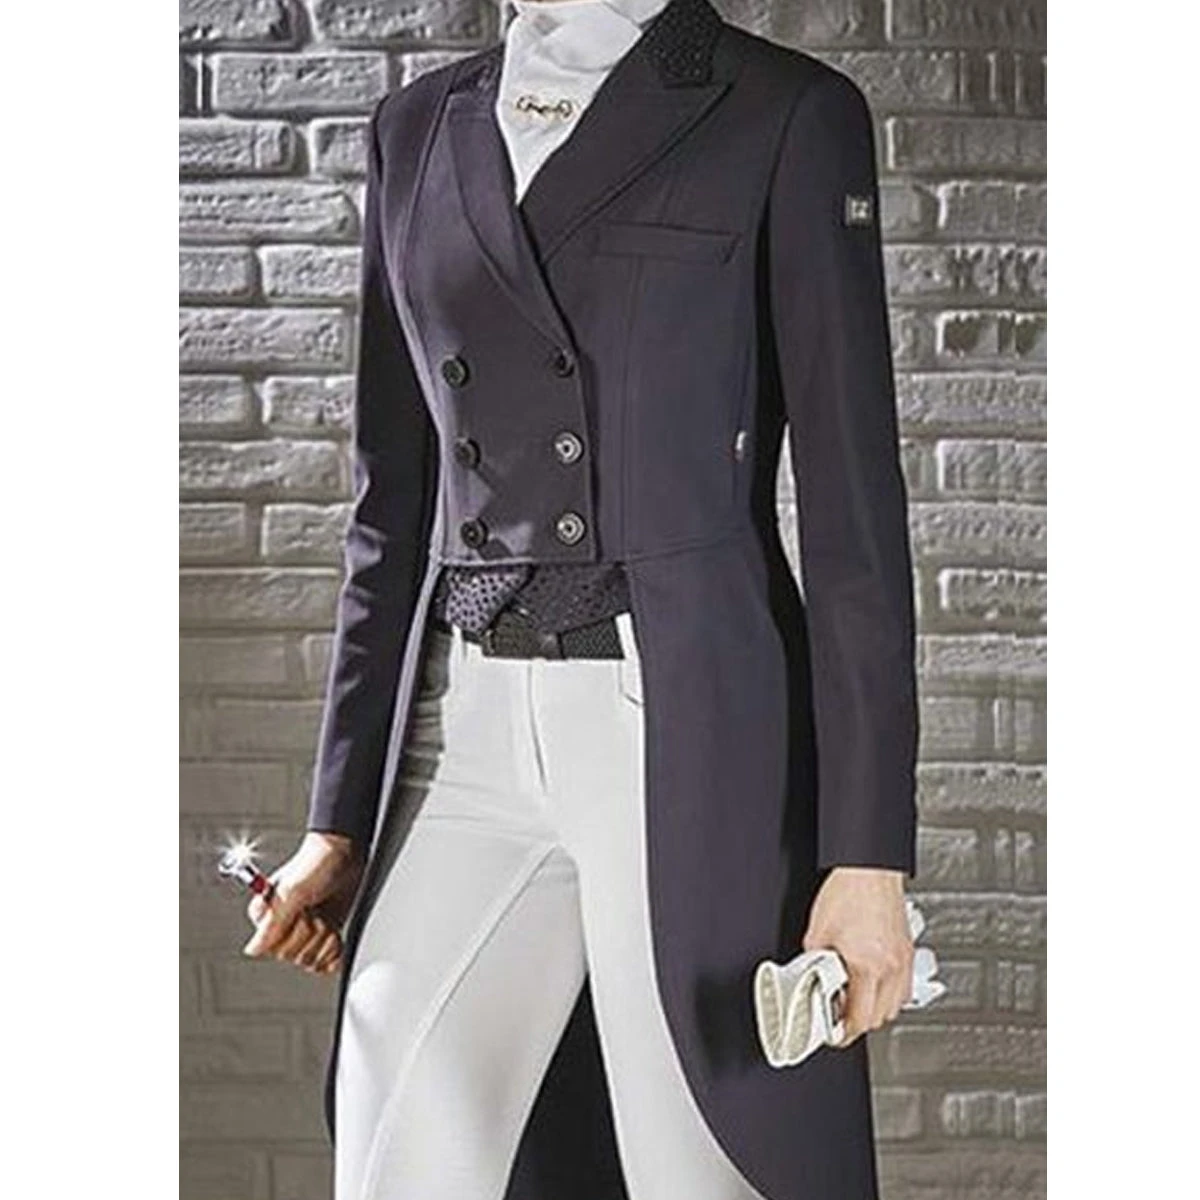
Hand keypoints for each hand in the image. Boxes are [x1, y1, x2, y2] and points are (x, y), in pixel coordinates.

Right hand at [242, 831, 363, 974]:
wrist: (346, 853)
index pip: (274, 949)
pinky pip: (325, 963)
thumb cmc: (316, 864)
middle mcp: (281, 927)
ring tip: (327, 915)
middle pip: (294, 956)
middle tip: (316, 909)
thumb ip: (273, 924)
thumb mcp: (293, 892)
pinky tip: (336, 936)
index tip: (303, 911)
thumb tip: (253, 949)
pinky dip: (334, 953)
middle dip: (312, 933)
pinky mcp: (323, 935)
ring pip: (310, 960)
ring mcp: (304, 932)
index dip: (294, 932)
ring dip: (326, 939)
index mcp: (265, 916)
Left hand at [801, 866, 912, 1045]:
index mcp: (867, 965)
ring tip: (856, 998)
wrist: (868, 868)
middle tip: (839, 1013)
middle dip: (858, 1021)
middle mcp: (890, 967)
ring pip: (896, 1006)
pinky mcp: (908, 950)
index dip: (843, 1032)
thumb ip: (814, 963)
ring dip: (876, 1008)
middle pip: (880, 1018)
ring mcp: (903, 959)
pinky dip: (890, 993)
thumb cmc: (847, 891)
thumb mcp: (817, 932)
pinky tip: (874, 983)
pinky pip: (904, 986)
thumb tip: (810, 979)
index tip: (834, 1033)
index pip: (859, 1018)